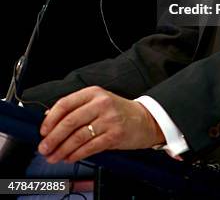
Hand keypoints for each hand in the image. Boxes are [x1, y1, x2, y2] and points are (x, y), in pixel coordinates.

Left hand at [38, 86, 164, 163]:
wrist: (145, 119)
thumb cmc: (118, 111)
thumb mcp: (98, 101)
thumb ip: (76, 107)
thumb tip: (49, 117)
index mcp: (94, 92)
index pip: (65, 103)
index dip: (51, 119)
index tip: (43, 131)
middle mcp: (101, 103)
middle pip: (70, 121)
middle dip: (53, 137)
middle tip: (44, 148)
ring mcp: (109, 119)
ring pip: (78, 136)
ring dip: (62, 149)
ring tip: (53, 157)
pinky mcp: (114, 135)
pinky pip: (89, 147)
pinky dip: (76, 154)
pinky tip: (70, 157)